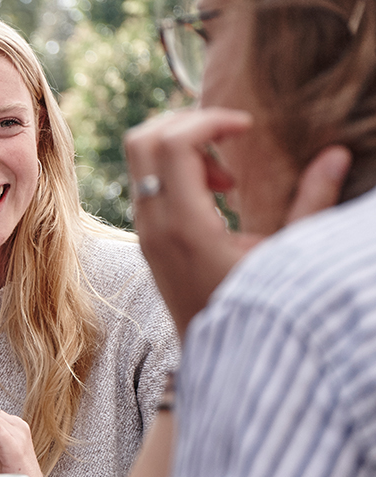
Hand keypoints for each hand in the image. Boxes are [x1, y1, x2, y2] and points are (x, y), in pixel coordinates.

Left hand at [124, 108, 350, 336]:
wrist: (217, 355)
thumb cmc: (255, 309)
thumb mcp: (287, 257)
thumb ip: (311, 204)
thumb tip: (336, 154)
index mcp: (184, 228)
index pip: (173, 144)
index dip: (209, 120)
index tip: (246, 128)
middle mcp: (153, 226)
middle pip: (142, 139)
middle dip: (185, 123)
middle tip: (230, 143)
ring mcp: (144, 232)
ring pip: (140, 159)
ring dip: (180, 149)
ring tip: (227, 181)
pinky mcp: (147, 236)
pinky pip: (147, 182)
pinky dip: (175, 171)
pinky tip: (215, 194)